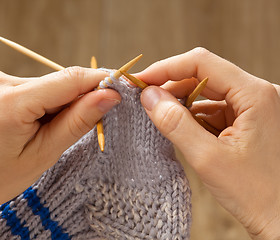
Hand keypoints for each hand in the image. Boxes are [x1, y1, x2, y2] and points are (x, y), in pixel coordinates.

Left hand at [0, 67, 119, 238]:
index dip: (100, 82)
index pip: (69, 79)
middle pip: (58, 82)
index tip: (120, 91)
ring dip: (57, 104)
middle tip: (82, 128)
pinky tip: (31, 126)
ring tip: (45, 135)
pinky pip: (31, 87)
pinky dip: (41, 103)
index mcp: (10, 102)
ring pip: (45, 85)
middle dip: (77, 100)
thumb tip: (109, 95)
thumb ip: (78, 120)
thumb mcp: (43, 154)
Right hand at [137, 48, 279, 238]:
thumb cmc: (257, 194)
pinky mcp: (247, 122)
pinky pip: (214, 110)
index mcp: (255, 95)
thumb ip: (176, 124)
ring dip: (181, 103)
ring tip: (159, 116)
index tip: (141, 81)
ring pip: (207, 93)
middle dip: (171, 86)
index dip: (166, 68)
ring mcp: (253, 108)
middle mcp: (257, 95)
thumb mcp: (208, 158)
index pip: (202, 63)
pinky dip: (193, 117)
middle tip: (144, 99)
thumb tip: (149, 96)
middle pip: (204, 76)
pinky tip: (180, 129)